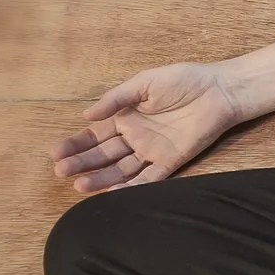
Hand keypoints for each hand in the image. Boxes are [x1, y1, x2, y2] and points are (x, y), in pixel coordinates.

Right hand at [49, 62, 247, 193]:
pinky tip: (112, 193)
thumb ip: (116, 99)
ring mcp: (152, 151)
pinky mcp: (171, 161)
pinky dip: (131, 187)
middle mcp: (135, 137)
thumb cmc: (182, 81)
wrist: (218, 90)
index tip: (55, 153)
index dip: (76, 144)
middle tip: (61, 171)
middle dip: (82, 163)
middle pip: (103, 155)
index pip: (95, 135)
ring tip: (79, 186)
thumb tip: (86, 114)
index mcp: (125, 117)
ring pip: (121, 170)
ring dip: (100, 178)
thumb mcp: (143, 83)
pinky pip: (149, 179)